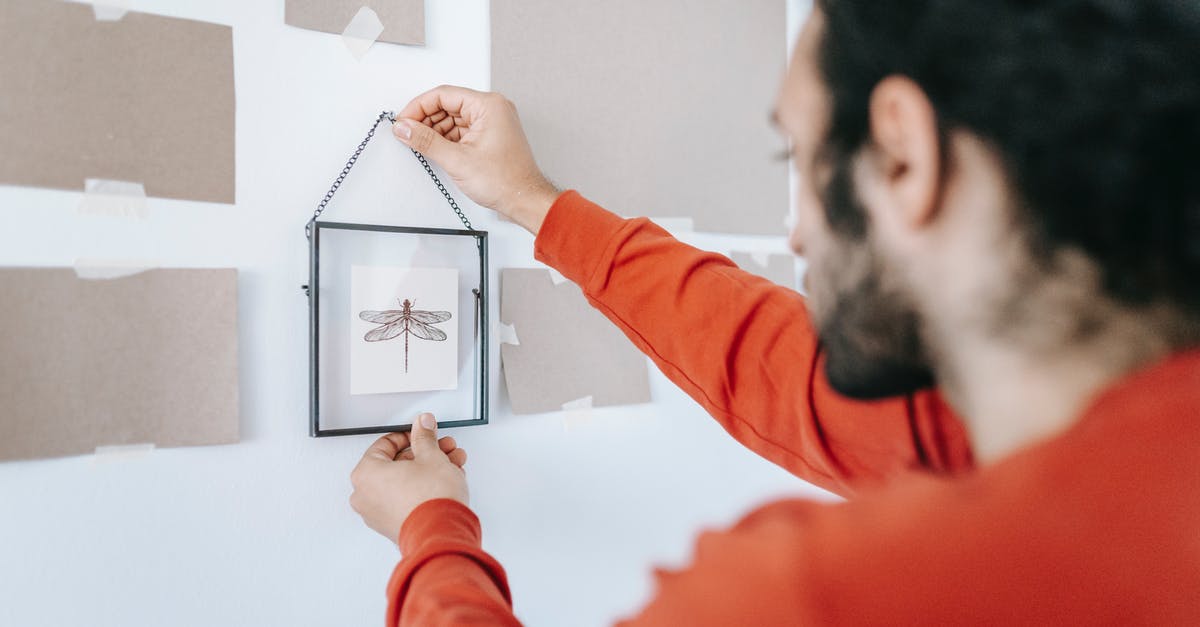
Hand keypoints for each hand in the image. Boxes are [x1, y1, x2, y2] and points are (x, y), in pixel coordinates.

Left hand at [349, 413, 469, 544]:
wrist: (441, 533)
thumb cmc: (429, 500)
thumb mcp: (431, 457)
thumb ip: (425, 437)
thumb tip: (423, 426)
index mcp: (365, 473)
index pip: (384, 445)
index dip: (408, 435)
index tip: (421, 433)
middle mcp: (365, 495)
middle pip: (396, 464)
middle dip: (424, 454)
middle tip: (441, 448)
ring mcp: (377, 514)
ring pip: (404, 482)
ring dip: (429, 470)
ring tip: (451, 464)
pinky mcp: (392, 526)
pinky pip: (405, 499)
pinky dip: (423, 489)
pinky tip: (445, 481)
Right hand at [393, 85, 560, 233]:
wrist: (524, 200)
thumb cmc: (506, 181)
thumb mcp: (457, 159)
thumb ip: (426, 141)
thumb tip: (405, 128)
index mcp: (488, 105)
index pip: (444, 95)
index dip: (419, 106)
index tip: (404, 120)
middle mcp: (492, 110)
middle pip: (448, 105)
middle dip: (425, 119)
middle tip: (407, 133)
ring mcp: (491, 123)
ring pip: (453, 119)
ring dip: (435, 131)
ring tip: (419, 144)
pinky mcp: (489, 137)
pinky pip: (461, 131)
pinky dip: (446, 139)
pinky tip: (435, 149)